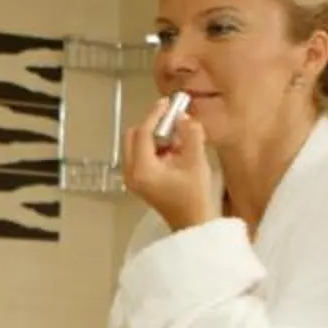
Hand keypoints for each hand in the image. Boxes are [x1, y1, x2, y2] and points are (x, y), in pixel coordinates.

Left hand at [124, 96, 216, 228]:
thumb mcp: (196, 163)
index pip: (143, 133)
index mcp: (142, 170)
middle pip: (133, 136)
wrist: (193, 224)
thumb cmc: (196, 197)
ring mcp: (133, 178)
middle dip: (152, 126)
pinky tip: (175, 152)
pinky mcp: (139, 181)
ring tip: (179, 140)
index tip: (167, 103)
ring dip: (155, 137)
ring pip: (136, 145)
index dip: (155, 115)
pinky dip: (155, 148)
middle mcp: (131, 173)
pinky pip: (141, 155)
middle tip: (174, 121)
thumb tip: (183, 117)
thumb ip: (191, 135)